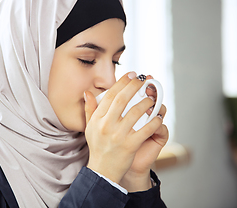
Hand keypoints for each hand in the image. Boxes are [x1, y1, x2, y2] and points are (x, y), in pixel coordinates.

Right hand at [84, 72, 167, 189]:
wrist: (103, 170)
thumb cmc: (98, 147)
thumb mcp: (89, 127)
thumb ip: (89, 109)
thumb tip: (87, 92)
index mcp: (97, 119)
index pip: (110, 95)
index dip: (122, 83)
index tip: (132, 74)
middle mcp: (106, 125)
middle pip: (122, 99)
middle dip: (135, 86)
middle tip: (144, 80)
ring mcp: (118, 135)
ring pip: (136, 112)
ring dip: (147, 102)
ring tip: (152, 99)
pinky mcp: (130, 145)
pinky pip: (146, 129)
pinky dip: (154, 121)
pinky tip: (158, 116)